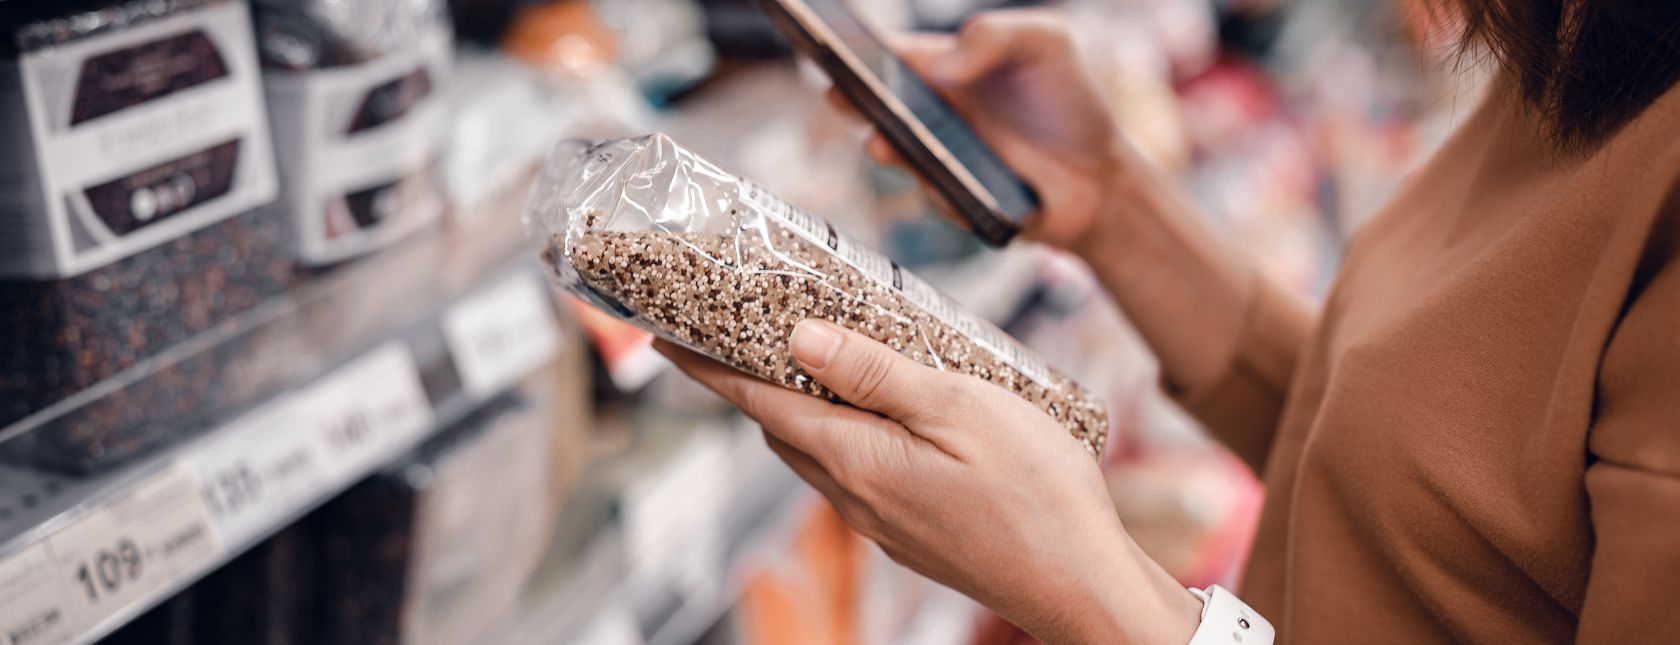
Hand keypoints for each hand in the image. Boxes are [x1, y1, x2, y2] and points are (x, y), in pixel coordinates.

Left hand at [656, 320, 1199, 644]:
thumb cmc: (1037, 494)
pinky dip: (842, 437)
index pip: (756, 401)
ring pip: (815, 454)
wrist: (1080, 585)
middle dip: (750, 380)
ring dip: (799, 408)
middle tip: (741, 329)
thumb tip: (798, 338)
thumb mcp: (958, 407)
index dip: (707, 365)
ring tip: (814, 359)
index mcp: (855, 459)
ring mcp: (880, 523)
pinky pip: (852, 477)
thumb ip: (874, 372)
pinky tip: (881, 416)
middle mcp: (853, 497)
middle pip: (779, 427)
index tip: (665, 336)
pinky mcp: (908, 536)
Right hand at [834, 10, 1139, 253]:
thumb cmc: (1070, 103)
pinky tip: (964, 187)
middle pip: (872, 101)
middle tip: (839, 93)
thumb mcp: (1046, 45)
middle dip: (848, 97)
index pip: (888, 52)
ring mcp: (934, 157)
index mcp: (942, 65)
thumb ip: (994, 36)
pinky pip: (935, 195)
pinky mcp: (948, 200)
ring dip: (884, 148)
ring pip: (893, 152)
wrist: (1102, 179)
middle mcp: (929, 111)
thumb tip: (942, 65)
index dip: (854, 47)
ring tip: (883, 142)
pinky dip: (946, 190)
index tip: (830, 43)